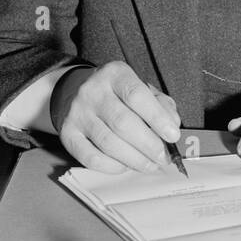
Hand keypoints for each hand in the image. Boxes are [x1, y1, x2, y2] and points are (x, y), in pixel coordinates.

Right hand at [52, 61, 180, 173]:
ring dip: (134, 159)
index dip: (157, 117)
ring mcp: (77, 113)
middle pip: (123, 122)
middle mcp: (93, 91)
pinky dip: (112, 167)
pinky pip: (91, 158)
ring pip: (108, 143)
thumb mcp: (141, 88)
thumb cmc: (117, 94)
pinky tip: (126, 166)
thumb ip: (161, 104)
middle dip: (148, 145)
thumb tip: (172, 126)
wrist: (73, 92)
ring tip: (150, 165)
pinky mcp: (68, 134)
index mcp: (115, 74)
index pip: (136, 95)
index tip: (173, 135)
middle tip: (164, 158)